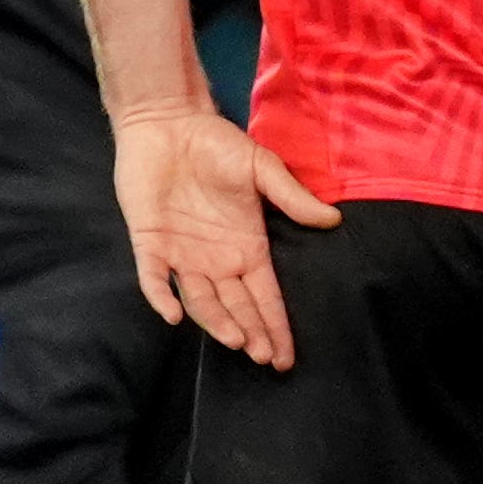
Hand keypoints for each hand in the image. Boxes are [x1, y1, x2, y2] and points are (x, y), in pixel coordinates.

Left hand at [109, 102, 337, 368]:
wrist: (167, 124)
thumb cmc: (216, 145)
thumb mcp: (261, 168)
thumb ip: (290, 197)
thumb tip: (332, 220)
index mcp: (247, 247)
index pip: (265, 296)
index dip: (276, 325)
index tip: (286, 356)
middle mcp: (217, 259)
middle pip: (238, 306)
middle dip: (252, 333)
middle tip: (265, 359)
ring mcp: (183, 254)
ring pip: (202, 300)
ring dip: (217, 322)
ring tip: (236, 341)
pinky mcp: (150, 243)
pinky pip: (154, 278)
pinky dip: (162, 297)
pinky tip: (174, 316)